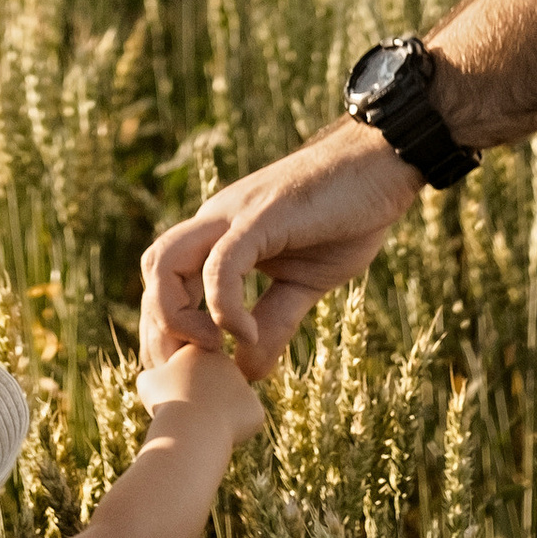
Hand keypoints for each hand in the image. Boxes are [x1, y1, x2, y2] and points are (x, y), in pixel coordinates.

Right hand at [136, 342, 265, 445]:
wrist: (192, 424)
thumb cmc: (166, 402)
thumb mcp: (148, 383)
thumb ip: (155, 375)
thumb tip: (158, 377)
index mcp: (199, 350)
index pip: (190, 370)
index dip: (179, 388)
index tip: (173, 397)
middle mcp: (226, 363)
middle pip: (210, 387)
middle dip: (200, 401)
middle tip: (187, 414)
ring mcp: (243, 385)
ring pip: (225, 406)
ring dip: (214, 416)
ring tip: (201, 424)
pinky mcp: (254, 408)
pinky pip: (240, 423)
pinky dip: (229, 432)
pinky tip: (218, 433)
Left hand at [141, 120, 420, 379]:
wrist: (382, 163)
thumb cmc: (345, 217)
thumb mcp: (305, 282)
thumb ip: (274, 321)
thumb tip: (250, 372)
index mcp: (221, 235)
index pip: (166, 280)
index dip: (167, 330)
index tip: (193, 373)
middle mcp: (215, 221)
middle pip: (154, 271)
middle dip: (160, 330)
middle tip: (192, 374)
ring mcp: (234, 215)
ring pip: (166, 262)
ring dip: (176, 317)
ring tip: (215, 351)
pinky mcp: (263, 216)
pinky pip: (221, 264)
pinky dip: (224, 307)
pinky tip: (249, 335)